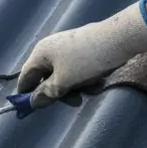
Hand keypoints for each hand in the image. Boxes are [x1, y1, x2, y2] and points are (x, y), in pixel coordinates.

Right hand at [16, 1, 146, 107]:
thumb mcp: (64, 82)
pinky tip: (101, 80)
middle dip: (62, 93)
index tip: (37, 109)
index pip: (25, 78)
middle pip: (47, 79)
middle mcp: (51, 49)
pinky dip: (87, 78)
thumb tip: (33, 103)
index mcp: (40, 54)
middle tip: (75, 102)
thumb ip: (46, 94)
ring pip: (66, 76)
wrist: (120, 38)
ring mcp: (68, 49)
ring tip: (94, 88)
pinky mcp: (84, 50)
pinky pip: (79, 70)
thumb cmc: (87, 60)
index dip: (28, 94)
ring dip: (78, 87)